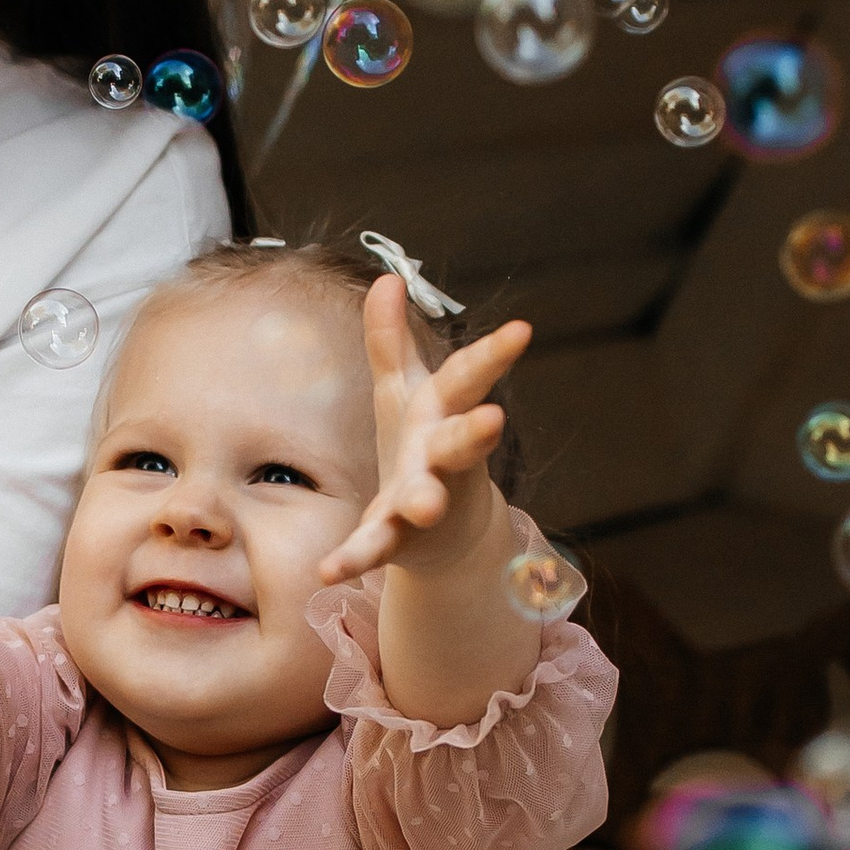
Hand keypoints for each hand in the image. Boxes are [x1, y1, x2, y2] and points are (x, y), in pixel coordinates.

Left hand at [319, 289, 530, 586]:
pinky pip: (374, 549)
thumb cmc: (426, 447)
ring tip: (426, 506)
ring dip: (426, 500)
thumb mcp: (406, 391)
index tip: (521, 330)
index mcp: (444, 415)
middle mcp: (441, 458)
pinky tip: (328, 572)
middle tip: (493, 420)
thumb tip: (387, 278)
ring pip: (428, 499)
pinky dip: (353, 559)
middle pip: (461, 442)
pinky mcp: (397, 540)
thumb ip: (392, 341)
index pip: (470, 379)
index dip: (493, 355)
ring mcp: (424, 502)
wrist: (445, 532)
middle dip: (474, 433)